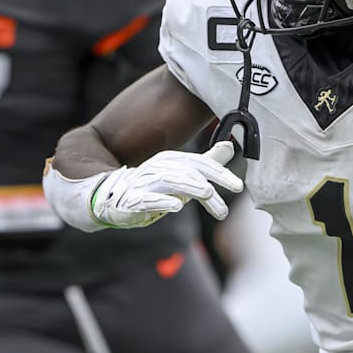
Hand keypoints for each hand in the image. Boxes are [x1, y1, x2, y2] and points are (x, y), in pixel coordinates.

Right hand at [89, 141, 242, 227]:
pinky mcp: (132, 200)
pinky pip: (147, 199)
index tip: (238, 186)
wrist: (113, 196)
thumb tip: (229, 146)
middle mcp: (160, 167)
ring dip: (190, 187)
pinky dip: (162, 202)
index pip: (200, 164)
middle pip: (189, 172)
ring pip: (171, 182)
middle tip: (230, 192)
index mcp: (173, 161)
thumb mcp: (183, 173)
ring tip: (207, 193)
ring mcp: (145, 183)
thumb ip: (206, 162)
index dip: (220, 173)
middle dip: (211, 181)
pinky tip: (176, 207)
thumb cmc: (154, 186)